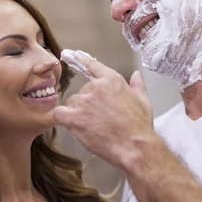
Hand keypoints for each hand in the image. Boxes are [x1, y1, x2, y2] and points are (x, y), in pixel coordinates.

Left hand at [54, 51, 156, 168]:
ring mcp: (84, 102)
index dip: (80, 60)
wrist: (134, 146)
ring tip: (91, 126)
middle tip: (98, 119)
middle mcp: (96, 87)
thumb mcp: (143, 101)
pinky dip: (62, 118)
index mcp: (112, 80)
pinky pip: (59, 114)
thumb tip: (137, 75)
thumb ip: (137, 85)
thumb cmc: (140, 125)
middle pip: (82, 91)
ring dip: (77, 112)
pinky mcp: (74, 118)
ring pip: (72, 103)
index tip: (71, 56)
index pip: (92, 65)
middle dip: (87, 103)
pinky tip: (70, 124)